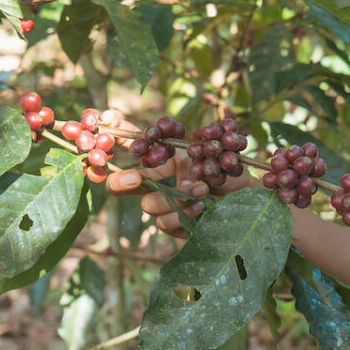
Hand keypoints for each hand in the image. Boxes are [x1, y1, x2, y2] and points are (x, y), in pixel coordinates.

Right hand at [106, 134, 257, 237]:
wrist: (244, 192)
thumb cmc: (223, 165)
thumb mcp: (203, 146)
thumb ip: (182, 138)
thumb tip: (165, 123)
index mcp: (157, 160)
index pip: (126, 147)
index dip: (110, 137)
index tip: (105, 124)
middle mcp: (154, 183)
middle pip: (119, 184)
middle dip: (123, 180)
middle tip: (137, 177)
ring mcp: (161, 206)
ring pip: (148, 206)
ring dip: (177, 196)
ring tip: (202, 188)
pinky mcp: (173, 226)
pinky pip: (165, 222)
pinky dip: (185, 211)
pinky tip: (202, 205)